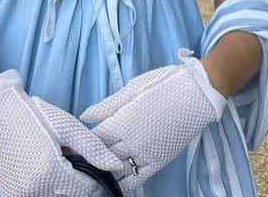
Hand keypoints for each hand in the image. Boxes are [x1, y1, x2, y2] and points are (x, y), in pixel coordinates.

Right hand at [0, 70, 124, 196]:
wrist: (0, 115)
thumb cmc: (37, 117)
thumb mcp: (69, 127)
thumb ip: (94, 149)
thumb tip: (117, 167)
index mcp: (51, 172)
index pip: (85, 189)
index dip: (88, 173)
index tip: (78, 156)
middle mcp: (35, 189)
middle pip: (71, 196)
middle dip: (73, 179)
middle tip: (63, 156)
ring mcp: (21, 196)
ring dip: (59, 185)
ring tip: (51, 160)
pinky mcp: (11, 196)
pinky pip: (38, 196)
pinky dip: (44, 187)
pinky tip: (38, 168)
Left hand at [79, 50, 225, 191]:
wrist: (198, 92)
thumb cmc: (164, 84)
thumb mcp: (133, 88)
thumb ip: (107, 105)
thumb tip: (83, 116)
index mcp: (122, 120)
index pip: (93, 138)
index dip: (79, 143)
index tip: (69, 146)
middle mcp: (131, 141)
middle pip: (101, 156)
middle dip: (87, 159)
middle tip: (74, 163)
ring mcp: (145, 154)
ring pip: (116, 171)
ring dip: (102, 173)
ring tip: (90, 175)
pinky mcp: (159, 161)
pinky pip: (137, 179)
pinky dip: (123, 183)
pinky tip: (114, 183)